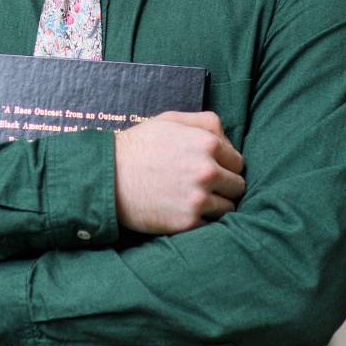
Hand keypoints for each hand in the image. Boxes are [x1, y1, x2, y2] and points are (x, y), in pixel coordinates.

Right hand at [113, 111, 246, 234]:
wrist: (106, 176)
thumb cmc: (138, 146)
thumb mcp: (170, 120)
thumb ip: (205, 122)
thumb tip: (229, 139)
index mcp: (208, 143)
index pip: (238, 162)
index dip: (225, 166)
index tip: (211, 171)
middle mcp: (207, 170)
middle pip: (238, 186)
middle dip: (224, 187)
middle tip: (203, 187)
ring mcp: (199, 198)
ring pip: (229, 207)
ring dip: (216, 205)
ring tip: (194, 200)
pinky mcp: (188, 221)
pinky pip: (211, 224)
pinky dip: (202, 220)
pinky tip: (184, 211)